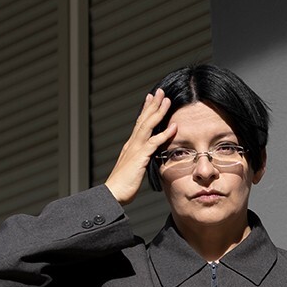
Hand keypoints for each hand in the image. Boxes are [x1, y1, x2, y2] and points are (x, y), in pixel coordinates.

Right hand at [104, 88, 177, 205]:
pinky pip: (154, 142)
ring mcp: (135, 149)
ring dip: (158, 112)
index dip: (145, 111)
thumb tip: (143, 162)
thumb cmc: (122, 187)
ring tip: (166, 100)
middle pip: (143, 119)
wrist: (113, 194)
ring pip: (148, 125)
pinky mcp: (140, 157)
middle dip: (152, 105)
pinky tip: (173, 126)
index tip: (150, 100)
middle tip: (159, 91)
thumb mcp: (132, 171)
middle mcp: (132, 144)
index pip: (139, 125)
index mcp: (130, 147)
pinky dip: (164, 134)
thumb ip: (138, 163)